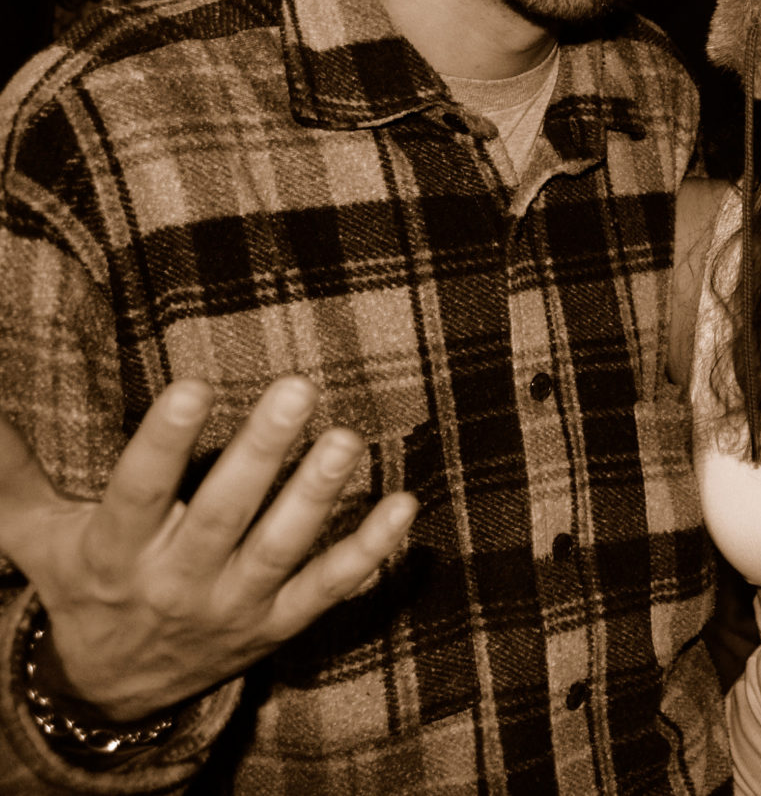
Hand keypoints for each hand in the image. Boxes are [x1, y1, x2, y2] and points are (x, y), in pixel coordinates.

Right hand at [0, 376, 416, 721]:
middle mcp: (176, 582)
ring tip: (347, 439)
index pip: (138, 492)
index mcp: (115, 552)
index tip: (193, 387)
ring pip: (280, 550)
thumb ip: (12, 473)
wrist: (113, 690)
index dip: (165, 443)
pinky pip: (329, 588)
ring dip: (319, 495)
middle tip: (296, 390)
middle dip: (260, 453)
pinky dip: (370, 551)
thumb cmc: (84, 585)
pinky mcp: (278, 625)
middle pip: (222, 514)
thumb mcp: (38, 535)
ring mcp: (233, 607)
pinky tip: (404, 506)